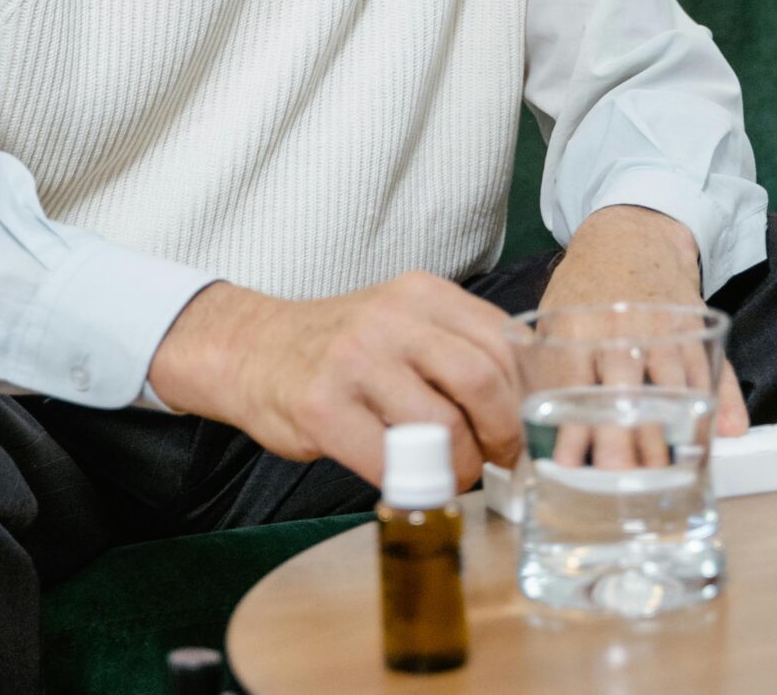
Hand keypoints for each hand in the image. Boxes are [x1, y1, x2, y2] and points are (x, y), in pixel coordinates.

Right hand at [148, 273, 521, 489]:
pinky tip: (410, 481)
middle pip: (483, 381)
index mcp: (422, 293)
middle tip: (498, 460)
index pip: (503, 342)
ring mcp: (355, 361)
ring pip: (444, 426)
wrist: (252, 350)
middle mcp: (391, 318)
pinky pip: (392, 460)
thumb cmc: (340, 349)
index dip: (524, 396)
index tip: (524, 429)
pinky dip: (413, 483)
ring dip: (460, 467)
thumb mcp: (402, 322)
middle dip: (503, 435)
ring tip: (451, 474)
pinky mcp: (323, 407)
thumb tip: (525, 403)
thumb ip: (456, 347)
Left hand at [539, 206, 748, 461]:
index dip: (571, 427)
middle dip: (621, 437)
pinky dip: (716, 400)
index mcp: (575, 325)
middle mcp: (618, 326)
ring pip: (669, 385)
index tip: (569, 466)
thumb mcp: (555, 316)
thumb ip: (547, 368)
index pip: (571, 385)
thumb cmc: (586, 285)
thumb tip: (536, 427)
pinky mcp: (692, 324)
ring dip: (669, 430)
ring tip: (665, 470)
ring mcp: (660, 325)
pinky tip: (720, 431)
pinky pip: (708, 367)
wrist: (632, 231)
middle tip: (620, 478)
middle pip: (621, 391)